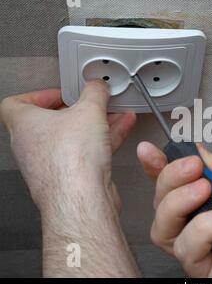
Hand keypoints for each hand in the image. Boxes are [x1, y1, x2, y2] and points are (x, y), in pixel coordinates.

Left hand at [0, 80, 139, 276]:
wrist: (82, 198)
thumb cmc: (70, 160)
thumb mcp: (88, 110)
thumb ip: (94, 93)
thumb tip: (97, 85)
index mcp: (24, 125)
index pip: (17, 103)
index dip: (39, 94)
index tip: (62, 93)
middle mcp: (33, 146)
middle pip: (53, 121)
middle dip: (78, 111)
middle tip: (93, 103)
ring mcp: (51, 165)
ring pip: (74, 138)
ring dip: (95, 125)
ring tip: (114, 114)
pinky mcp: (71, 178)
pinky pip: (87, 153)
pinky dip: (103, 140)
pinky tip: (121, 130)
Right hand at [138, 143, 211, 277]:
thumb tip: (194, 149)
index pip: (175, 183)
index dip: (158, 168)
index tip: (150, 151)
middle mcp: (208, 222)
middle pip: (162, 205)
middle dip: (169, 181)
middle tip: (192, 169)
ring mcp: (209, 247)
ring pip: (165, 229)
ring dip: (181, 203)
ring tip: (207, 191)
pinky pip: (189, 249)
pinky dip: (205, 227)